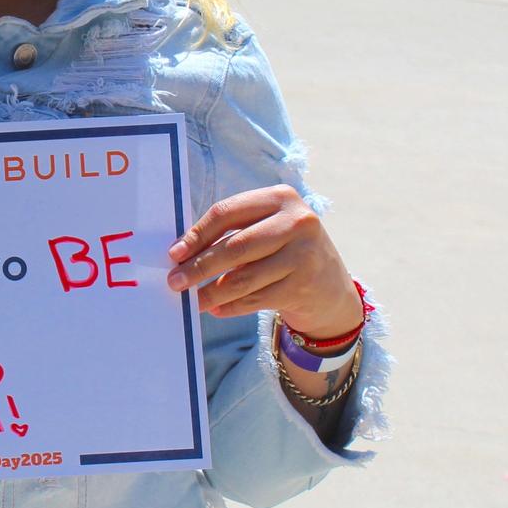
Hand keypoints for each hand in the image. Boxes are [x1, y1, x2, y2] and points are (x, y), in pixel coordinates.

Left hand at [165, 185, 361, 337]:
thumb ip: (232, 232)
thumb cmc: (285, 251)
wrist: (331, 287)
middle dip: (200, 266)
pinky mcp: (304, 286)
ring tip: (193, 300)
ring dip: (212, 293)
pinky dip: (231, 306)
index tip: (175, 253)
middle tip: (176, 281)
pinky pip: (255, 299)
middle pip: (235, 246)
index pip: (227, 212)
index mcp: (281, 198)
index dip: (197, 234)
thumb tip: (182, 253)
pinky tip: (217, 309)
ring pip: (244, 278)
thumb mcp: (267, 228)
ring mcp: (304, 255)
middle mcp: (297, 223)